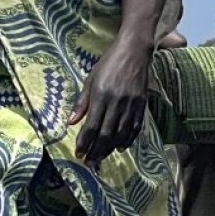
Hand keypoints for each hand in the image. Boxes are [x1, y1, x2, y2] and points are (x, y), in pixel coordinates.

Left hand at [70, 36, 153, 165]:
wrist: (134, 52)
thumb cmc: (109, 63)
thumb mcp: (91, 79)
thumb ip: (82, 102)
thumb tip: (72, 122)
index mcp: (101, 95)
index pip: (91, 125)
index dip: (84, 142)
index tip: (79, 153)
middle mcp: (117, 102)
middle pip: (106, 133)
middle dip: (96, 150)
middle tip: (89, 163)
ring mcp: (131, 104)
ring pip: (121, 133)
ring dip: (110, 149)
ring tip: (102, 159)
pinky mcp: (142, 104)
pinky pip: (135, 127)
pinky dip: (128, 139)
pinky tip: (121, 147)